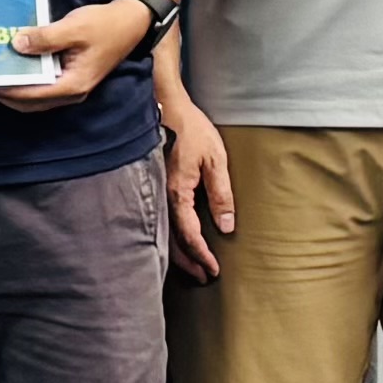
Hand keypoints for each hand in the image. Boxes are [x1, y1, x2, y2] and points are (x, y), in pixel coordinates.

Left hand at [0, 0, 163, 106]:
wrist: (130, 20)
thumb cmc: (104, 25)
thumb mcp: (74, 28)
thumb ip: (45, 38)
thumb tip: (17, 44)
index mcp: (73, 85)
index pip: (32, 96)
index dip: (7, 92)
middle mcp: (72, 91)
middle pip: (31, 102)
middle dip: (6, 94)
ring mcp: (71, 86)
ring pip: (36, 95)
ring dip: (15, 87)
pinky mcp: (70, 76)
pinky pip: (43, 84)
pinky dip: (27, 78)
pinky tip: (15, 64)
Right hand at [160, 89, 234, 278]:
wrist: (163, 105)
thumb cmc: (190, 128)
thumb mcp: (215, 159)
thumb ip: (221, 193)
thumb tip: (226, 225)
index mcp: (177, 192)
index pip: (189, 235)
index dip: (202, 255)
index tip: (214, 270)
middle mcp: (163, 197)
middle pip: (173, 240)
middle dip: (189, 262)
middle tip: (204, 278)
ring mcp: (156, 192)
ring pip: (164, 233)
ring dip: (178, 253)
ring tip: (193, 268)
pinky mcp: (156, 185)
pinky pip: (161, 220)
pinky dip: (170, 237)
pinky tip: (177, 242)